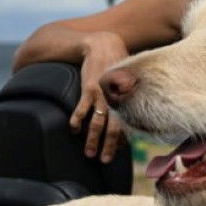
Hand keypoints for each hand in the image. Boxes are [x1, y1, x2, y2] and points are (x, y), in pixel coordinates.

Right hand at [69, 31, 128, 162]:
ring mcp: (102, 95)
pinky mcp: (89, 88)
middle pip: (113, 129)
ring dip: (92, 140)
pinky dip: (77, 120)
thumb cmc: (117, 64)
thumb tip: (132, 110)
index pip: (127, 125)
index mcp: (128, 100)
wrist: (103, 45)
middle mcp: (117, 100)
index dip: (122, 140)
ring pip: (97, 123)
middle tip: (104, 161)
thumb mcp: (127, 80)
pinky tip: (73, 129)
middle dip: (109, 147)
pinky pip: (81, 108)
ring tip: (89, 153)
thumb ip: (129, 96)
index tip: (119, 153)